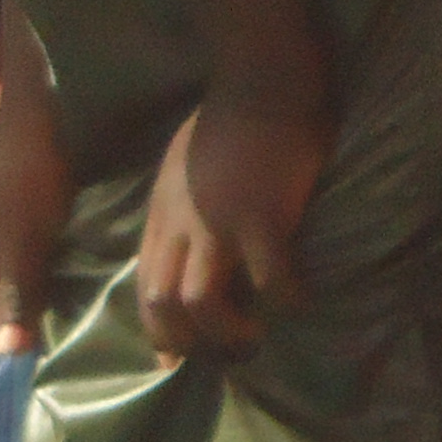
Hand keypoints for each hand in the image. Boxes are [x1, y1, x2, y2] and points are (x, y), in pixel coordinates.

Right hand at [0, 56, 71, 353]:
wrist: (39, 119)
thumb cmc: (27, 186)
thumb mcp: (22, 248)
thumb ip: (15, 300)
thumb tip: (7, 356)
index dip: (20, 323)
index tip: (62, 328)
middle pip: (1, 289)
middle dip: (33, 301)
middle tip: (74, 308)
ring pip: (17, 267)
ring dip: (44, 278)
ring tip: (78, 285)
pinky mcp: (12, 205)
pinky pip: (27, 245)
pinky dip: (48, 254)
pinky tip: (74, 255)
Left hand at [138, 97, 326, 360]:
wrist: (260, 83)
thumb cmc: (225, 123)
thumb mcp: (180, 170)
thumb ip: (179, 212)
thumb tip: (188, 253)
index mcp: (161, 213)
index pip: (143, 285)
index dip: (157, 330)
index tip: (173, 358)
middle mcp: (181, 223)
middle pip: (161, 302)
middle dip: (185, 343)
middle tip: (218, 355)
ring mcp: (219, 223)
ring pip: (200, 302)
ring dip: (228, 332)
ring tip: (253, 335)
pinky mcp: (263, 219)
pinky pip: (269, 281)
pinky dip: (285, 301)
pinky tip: (298, 299)